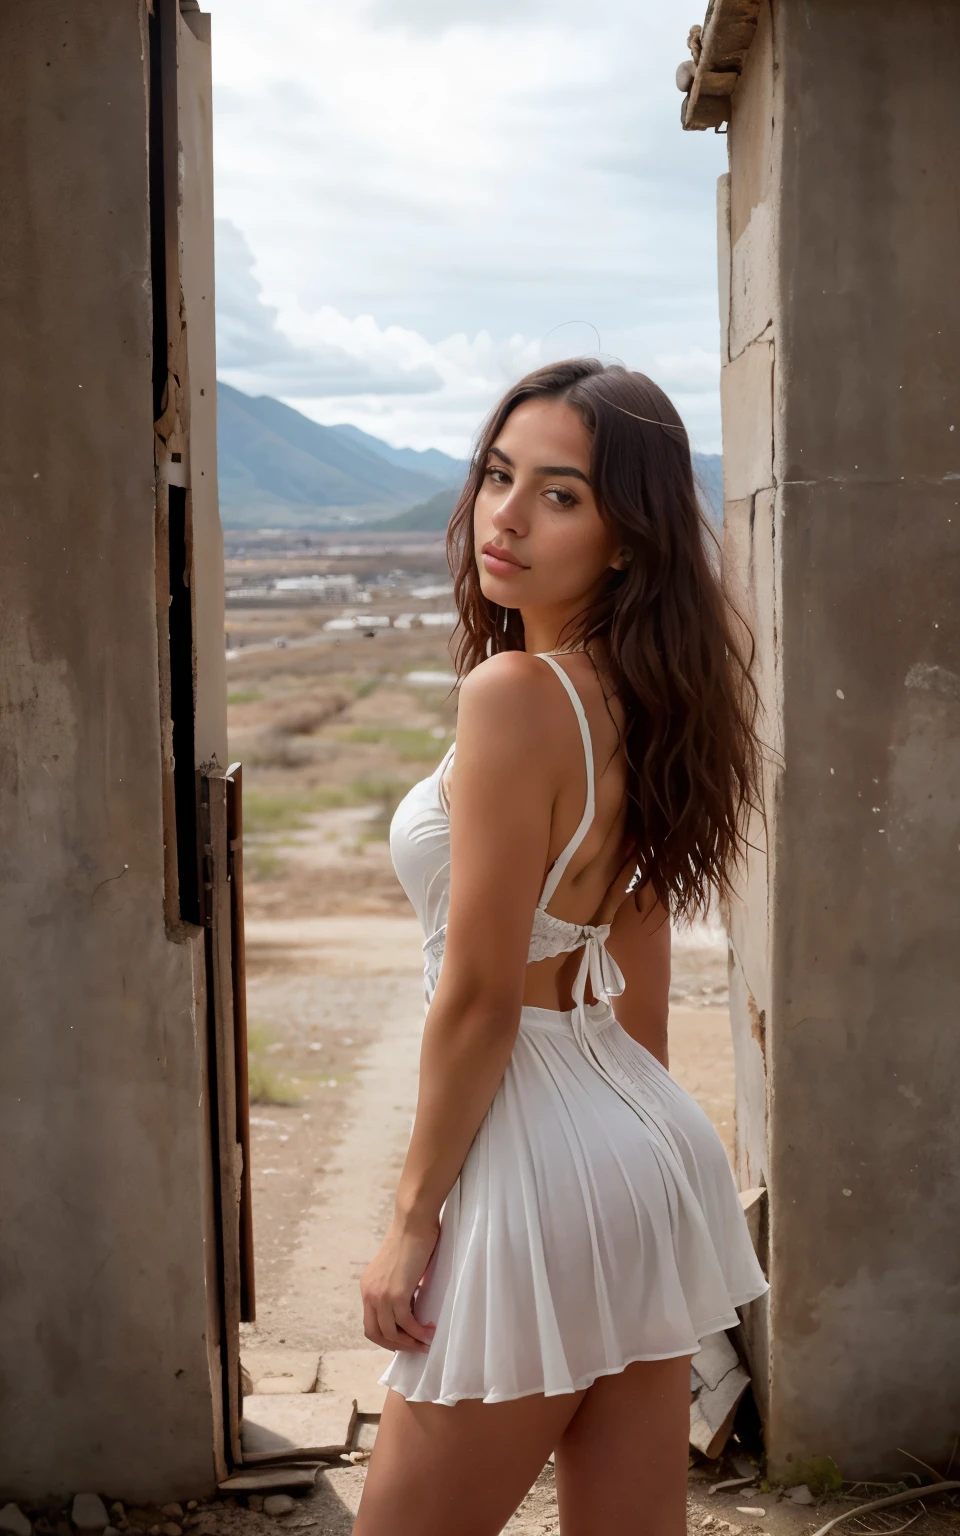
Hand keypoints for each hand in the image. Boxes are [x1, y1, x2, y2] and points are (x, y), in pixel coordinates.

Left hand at [360, 1216, 439, 1352]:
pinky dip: (418, 1332)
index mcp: (367, 1286)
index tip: (405, 1339)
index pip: (370, 1324)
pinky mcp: (396, 1293)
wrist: (414, 1222)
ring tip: (426, 1341)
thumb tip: (413, 1306)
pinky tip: (429, 1330)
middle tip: (416, 1346)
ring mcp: (380, 1294)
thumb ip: (399, 1288)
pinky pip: (406, 1323)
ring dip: (410, 1342)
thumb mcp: (398, 1269)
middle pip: (375, 1333)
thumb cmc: (412, 1239)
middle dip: (397, 1345)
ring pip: (390, 1333)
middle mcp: (369, 1292)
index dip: (387, 1337)